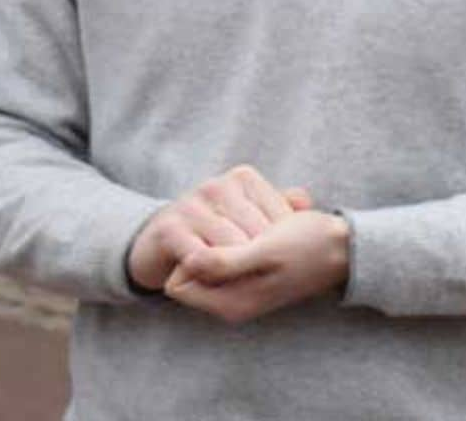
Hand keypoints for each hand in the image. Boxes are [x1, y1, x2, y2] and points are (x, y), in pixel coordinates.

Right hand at [127, 165, 312, 291]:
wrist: (160, 240)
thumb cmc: (217, 229)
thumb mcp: (250, 215)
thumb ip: (278, 207)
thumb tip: (305, 202)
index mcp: (243, 178)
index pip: (280, 215)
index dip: (288, 245)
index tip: (290, 265)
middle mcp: (217, 186)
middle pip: (259, 232)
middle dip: (266, 260)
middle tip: (274, 283)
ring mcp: (192, 204)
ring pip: (232, 246)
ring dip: (242, 271)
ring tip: (252, 286)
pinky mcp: (169, 228)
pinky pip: (201, 258)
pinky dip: (213, 274)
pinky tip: (221, 284)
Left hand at [164, 210, 351, 324]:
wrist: (348, 247)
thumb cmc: (312, 245)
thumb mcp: (268, 251)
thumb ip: (224, 262)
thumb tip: (185, 261)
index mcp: (231, 303)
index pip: (177, 285)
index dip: (189, 257)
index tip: (219, 239)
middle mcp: (232, 302)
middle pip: (190, 273)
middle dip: (207, 248)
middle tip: (245, 234)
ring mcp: (241, 290)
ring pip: (208, 261)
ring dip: (224, 240)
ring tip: (259, 231)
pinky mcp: (252, 276)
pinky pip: (226, 256)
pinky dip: (237, 239)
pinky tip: (262, 230)